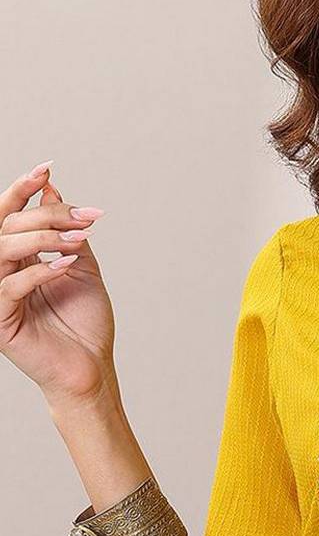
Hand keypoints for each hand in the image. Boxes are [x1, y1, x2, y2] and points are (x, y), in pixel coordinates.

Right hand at [0, 165, 117, 407]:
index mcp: (17, 258)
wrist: (91, 366)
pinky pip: (10, 286)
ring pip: (4, 250)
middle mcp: (2, 272)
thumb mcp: (81, 266)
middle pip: (7, 226)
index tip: (47, 168)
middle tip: (85, 218)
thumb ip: (66, 230)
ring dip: (44, 238)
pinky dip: (41, 271)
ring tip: (78, 239)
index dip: (22, 190)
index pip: (8, 216)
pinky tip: (67, 265)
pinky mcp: (0, 320)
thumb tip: (53, 189)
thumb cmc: (85, 322)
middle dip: (47, 215)